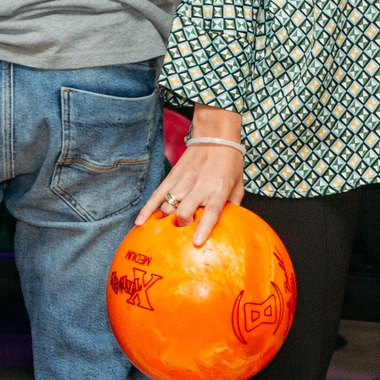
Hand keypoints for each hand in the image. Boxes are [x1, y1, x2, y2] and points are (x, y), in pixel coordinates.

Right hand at [136, 111, 246, 247]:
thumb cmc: (229, 162)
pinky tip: (140, 222)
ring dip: (165, 220)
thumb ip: (234, 206)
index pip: (211, 212)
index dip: (203, 228)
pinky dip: (147, 209)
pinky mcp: (172, 177)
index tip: (197, 242)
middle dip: (181, 227)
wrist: (215, 136)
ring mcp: (183, 182)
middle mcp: (199, 187)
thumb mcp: (238, 185)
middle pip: (183, 212)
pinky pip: (156, 196)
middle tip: (183, 232)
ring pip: (167, 206)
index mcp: (218, 190)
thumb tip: (231, 226)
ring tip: (164, 230)